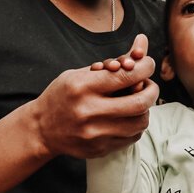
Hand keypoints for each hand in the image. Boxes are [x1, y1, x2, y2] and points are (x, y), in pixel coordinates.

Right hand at [31, 34, 158, 157]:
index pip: (127, 76)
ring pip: (140, 123)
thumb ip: (113, 63)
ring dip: (145, 110)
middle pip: (140, 102)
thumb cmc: (63, 95)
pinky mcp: (100, 149)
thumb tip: (143, 43)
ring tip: (137, 102)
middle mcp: (89, 112)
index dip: (145, 67)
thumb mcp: (81, 74)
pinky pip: (132, 137)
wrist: (41, 129)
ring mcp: (95, 134)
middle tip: (149, 85)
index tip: (147, 65)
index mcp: (82, 87)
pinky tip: (127, 117)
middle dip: (152, 90)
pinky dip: (136, 125)